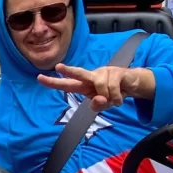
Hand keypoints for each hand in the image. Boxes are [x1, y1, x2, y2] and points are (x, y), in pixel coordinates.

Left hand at [37, 63, 154, 111]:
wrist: (133, 84)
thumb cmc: (113, 93)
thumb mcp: (104, 104)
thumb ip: (98, 105)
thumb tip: (98, 99)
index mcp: (85, 85)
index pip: (67, 84)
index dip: (53, 82)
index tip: (39, 78)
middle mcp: (92, 76)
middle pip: (79, 73)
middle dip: (69, 71)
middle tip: (59, 67)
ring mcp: (104, 72)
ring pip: (100, 87)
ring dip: (109, 98)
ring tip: (115, 100)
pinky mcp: (116, 72)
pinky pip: (112, 89)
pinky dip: (116, 98)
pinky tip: (120, 99)